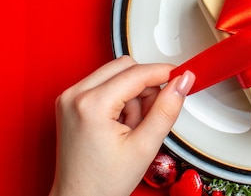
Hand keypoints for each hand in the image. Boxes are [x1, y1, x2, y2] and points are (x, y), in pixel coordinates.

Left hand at [48, 56, 194, 195]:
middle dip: (144, 87)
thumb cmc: (102, 183)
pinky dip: (118, 98)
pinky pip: (103, 84)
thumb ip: (166, 110)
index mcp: (90, 104)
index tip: (181, 76)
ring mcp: (69, 97)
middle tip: (149, 117)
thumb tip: (181, 83)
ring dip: (131, 94)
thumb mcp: (144, 147)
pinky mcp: (70, 101)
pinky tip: (118, 124)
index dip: (164, 73)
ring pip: (115, 73)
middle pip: (124, 66)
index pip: (136, 73)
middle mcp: (74, 95)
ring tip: (129, 128)